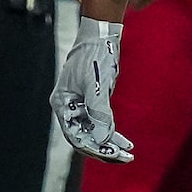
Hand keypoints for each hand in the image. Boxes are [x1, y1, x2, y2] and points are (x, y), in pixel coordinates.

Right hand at [50, 17, 134, 162]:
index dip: (94, 148)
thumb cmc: (95, 54)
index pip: (76, 135)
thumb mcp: (98, 83)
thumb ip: (99, 112)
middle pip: (84, 136)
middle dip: (104, 150)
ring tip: (128, 154)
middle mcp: (68, 106)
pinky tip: (124, 142)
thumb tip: (104, 139)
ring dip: (109, 144)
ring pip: (93, 131)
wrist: (100, 32)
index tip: (113, 155)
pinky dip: (111, 132)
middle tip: (125, 158)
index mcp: (63, 103)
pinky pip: (99, 122)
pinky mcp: (91, 99)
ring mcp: (79, 104)